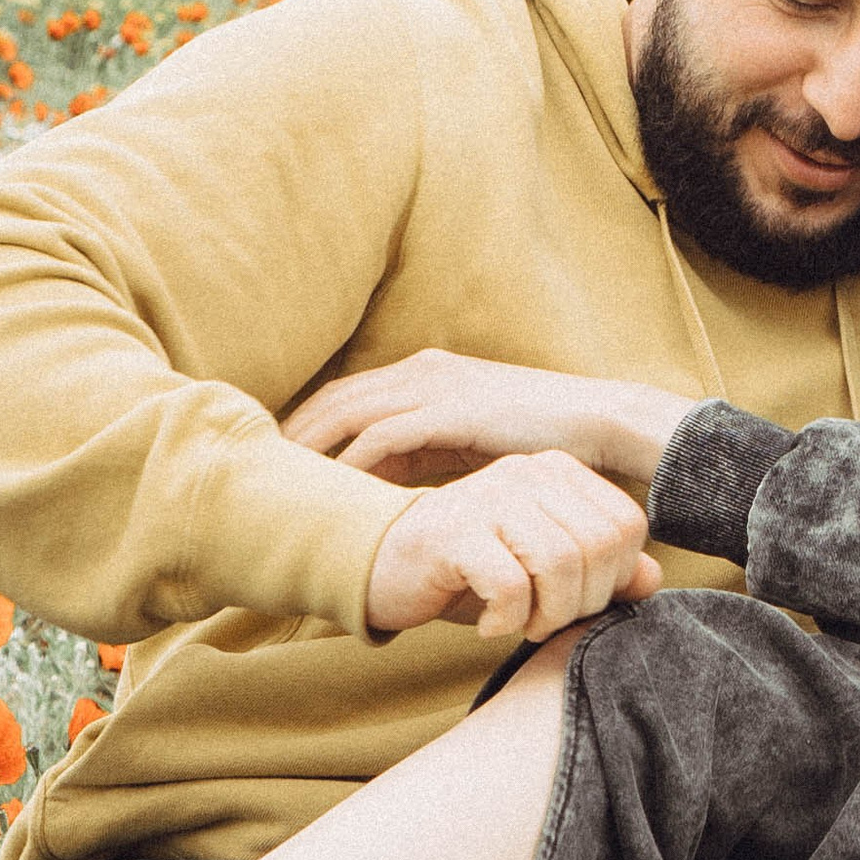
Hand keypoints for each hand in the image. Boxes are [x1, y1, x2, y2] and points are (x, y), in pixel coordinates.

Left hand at [284, 352, 691, 489]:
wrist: (601, 424)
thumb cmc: (546, 439)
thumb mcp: (473, 441)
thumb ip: (429, 450)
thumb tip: (392, 480)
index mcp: (427, 373)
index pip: (348, 394)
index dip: (309, 425)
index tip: (278, 461)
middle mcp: (422, 370)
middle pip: (335, 398)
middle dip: (294, 433)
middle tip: (258, 472)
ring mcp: (435, 386)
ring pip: (349, 413)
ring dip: (311, 447)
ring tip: (279, 484)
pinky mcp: (451, 410)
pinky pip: (383, 437)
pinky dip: (352, 462)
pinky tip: (331, 489)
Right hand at [361, 452, 665, 639]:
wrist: (378, 566)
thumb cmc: (469, 571)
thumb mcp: (542, 573)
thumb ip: (601, 572)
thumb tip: (653, 580)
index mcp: (557, 472)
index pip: (627, 526)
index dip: (614, 579)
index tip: (574, 602)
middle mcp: (527, 472)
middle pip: (601, 547)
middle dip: (581, 603)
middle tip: (543, 622)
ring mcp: (489, 495)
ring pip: (562, 565)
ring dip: (546, 615)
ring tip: (519, 625)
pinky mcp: (453, 530)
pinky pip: (510, 584)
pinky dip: (506, 619)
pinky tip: (486, 625)